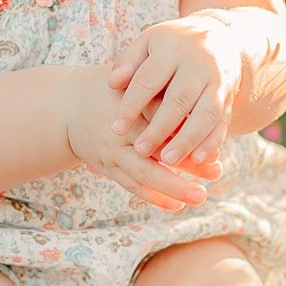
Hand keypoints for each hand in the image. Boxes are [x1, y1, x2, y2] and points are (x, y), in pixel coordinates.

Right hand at [63, 65, 220, 212]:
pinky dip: (154, 197)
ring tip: (200, 196)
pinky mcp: (107, 168)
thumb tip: (199, 108)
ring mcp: (110, 154)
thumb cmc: (111, 88)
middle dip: (186, 164)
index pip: (161, 120)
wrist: (67, 107)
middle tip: (217, 171)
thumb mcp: (132, 81)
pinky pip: (131, 186)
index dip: (187, 131)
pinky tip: (176, 204)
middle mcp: (117, 133)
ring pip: (143, 175)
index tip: (214, 138)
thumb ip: (159, 92)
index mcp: (126, 106)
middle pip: (155, 152)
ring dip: (173, 187)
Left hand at [106, 14, 247, 168]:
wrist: (219, 37)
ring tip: (168, 160)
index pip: (148, 79)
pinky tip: (197, 160)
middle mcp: (198, 65)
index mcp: (171, 50)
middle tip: (141, 150)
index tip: (115, 128)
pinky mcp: (229, 97)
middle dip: (160, 127)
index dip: (132, 105)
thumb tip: (113, 83)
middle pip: (179, 99)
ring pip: (205, 113)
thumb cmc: (171, 45)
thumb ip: (128, 62)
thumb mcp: (147, 42)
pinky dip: (211, 142)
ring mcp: (217, 81)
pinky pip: (223, 122)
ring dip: (188, 139)